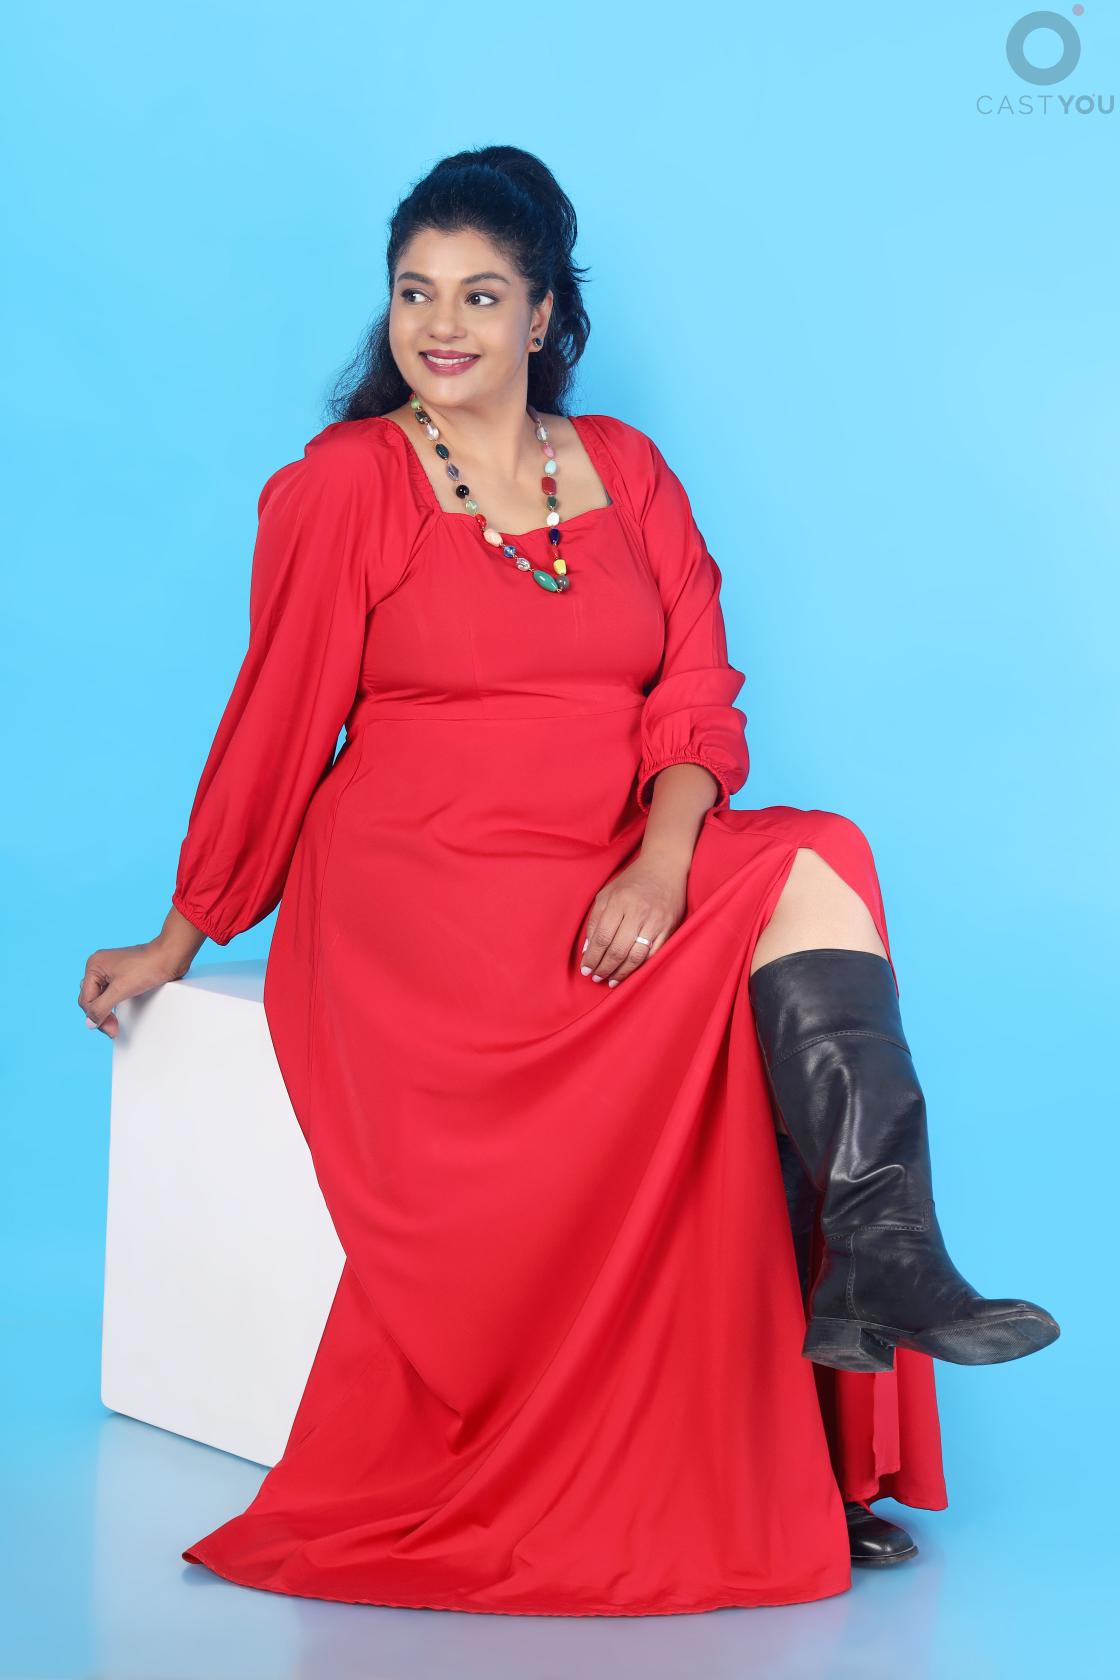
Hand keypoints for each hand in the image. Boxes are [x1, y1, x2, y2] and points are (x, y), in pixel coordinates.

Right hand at [78, 928, 198, 1038]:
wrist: (171, 956)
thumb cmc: (148, 967)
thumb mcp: (121, 990)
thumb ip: (102, 1007)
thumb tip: (89, 1023)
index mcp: (94, 966)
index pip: (86, 999)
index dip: (96, 1016)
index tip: (111, 1030)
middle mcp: (100, 966)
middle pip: (91, 998)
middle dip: (101, 1015)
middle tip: (113, 1030)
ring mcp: (111, 970)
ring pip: (100, 997)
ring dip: (107, 1011)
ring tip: (115, 1024)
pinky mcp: (122, 974)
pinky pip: (111, 993)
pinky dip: (113, 1004)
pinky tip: (119, 1012)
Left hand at [580, 853, 688, 987]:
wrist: (665, 866)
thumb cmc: (632, 881)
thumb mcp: (607, 893)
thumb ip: (595, 920)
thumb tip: (588, 949)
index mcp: (618, 902)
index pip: (601, 937)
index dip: (592, 957)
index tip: (586, 969)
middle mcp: (637, 912)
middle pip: (617, 950)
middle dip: (604, 968)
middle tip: (596, 978)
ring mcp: (655, 921)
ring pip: (636, 956)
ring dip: (621, 973)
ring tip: (611, 980)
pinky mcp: (669, 927)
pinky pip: (653, 954)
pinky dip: (640, 967)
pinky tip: (630, 973)